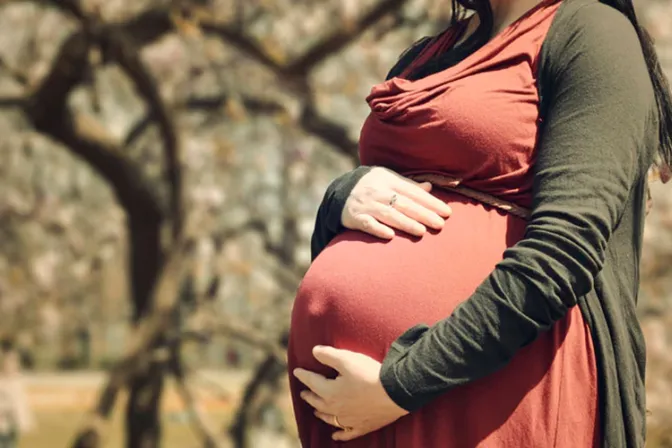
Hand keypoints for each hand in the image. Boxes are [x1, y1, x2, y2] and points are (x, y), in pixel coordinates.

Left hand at [293, 346, 408, 440]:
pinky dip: (339, 435)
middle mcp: (335, 408)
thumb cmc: (369, 374)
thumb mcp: (347, 359)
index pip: (312, 381)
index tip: (296, 371)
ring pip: (329, 418)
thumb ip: (328, 355)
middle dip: (309, 395)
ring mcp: (348, 420)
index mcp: (329, 391)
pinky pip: (346, 433)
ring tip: (315, 410)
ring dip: (320, 413)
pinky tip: (335, 436)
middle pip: (318, 401)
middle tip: (303, 392)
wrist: (394, 393)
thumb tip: (314, 351)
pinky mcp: (362, 426)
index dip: (303, 375)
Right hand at [342, 167, 452, 238]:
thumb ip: (407, 185)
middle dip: (423, 214)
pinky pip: (367, 224)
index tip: (446, 212)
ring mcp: (365, 205)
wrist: (338, 192)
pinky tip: (390, 236)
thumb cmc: (370, 186)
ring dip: (405, 223)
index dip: (430, 202)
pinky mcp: (354, 217)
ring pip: (388, 215)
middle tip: (440, 224)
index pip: (413, 192)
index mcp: (387, 180)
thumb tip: (430, 187)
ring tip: (422, 231)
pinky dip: (378, 229)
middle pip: (404, 204)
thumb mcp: (387, 180)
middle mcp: (377, 191)